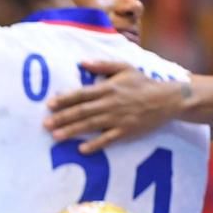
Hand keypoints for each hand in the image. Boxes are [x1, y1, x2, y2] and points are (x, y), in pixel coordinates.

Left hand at [43, 61, 184, 152]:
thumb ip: (102, 65)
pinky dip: (95, 145)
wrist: (167, 99)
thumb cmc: (142, 83)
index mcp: (107, 88)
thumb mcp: (124, 68)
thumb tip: (81, 62)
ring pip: (91, 125)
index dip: (64, 99)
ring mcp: (118, 118)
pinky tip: (82, 150)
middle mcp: (110, 103)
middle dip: (62, 118)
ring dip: (72, 131)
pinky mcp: (126, 131)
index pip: (81, 94)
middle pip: (82, 111)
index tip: (50, 105)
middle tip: (45, 124)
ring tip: (56, 136)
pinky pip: (108, 139)